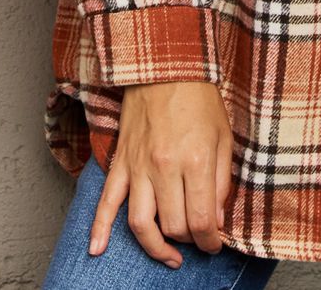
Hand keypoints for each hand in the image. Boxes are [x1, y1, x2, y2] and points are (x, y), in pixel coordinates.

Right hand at [87, 79, 232, 268]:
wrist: (167, 64)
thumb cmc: (200, 99)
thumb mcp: (224, 136)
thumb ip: (221, 182)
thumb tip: (215, 220)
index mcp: (195, 161)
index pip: (201, 221)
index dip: (210, 241)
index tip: (214, 244)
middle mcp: (164, 168)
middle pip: (173, 227)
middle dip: (188, 240)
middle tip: (197, 236)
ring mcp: (138, 167)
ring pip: (140, 224)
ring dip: (155, 247)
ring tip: (168, 255)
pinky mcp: (121, 162)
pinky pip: (106, 201)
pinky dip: (99, 229)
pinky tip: (97, 250)